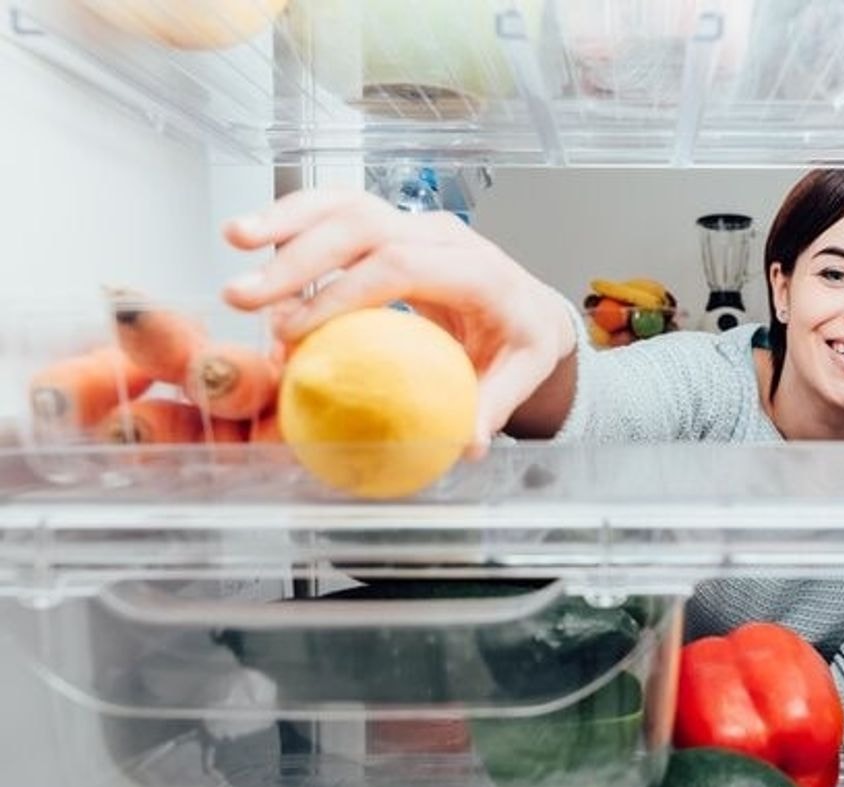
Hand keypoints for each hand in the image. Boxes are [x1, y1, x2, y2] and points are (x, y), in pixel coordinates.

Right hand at [222, 189, 577, 448]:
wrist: (528, 307)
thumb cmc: (520, 341)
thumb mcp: (521, 374)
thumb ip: (492, 405)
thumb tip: (466, 444)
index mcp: (479, 271)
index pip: (403, 267)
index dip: (344, 294)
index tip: (296, 331)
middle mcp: (444, 236)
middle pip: (365, 227)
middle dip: (299, 257)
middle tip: (245, 296)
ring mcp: (415, 224)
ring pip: (346, 204)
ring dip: (286, 220)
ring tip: (234, 240)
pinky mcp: (392, 225)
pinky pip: (339, 210)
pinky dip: (294, 218)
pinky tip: (252, 235)